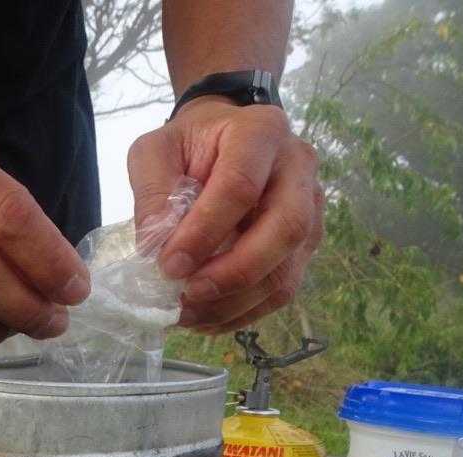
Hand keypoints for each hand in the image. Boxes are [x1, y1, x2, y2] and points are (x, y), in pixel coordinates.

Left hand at [127, 97, 322, 333]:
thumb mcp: (155, 152)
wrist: (220, 143)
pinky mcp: (304, 246)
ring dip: (235, 302)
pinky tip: (205, 317)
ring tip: (189, 315)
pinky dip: (241, 312)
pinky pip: (281, 289)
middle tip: (188, 295)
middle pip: (285, 229)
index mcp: (260, 133)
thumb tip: (156, 250)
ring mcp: (310, 210)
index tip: (169, 265)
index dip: (204, 231)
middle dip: (234, 272)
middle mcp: (297, 169)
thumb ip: (152, 192)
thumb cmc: (189, 145)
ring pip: (287, 269)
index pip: (240, 185)